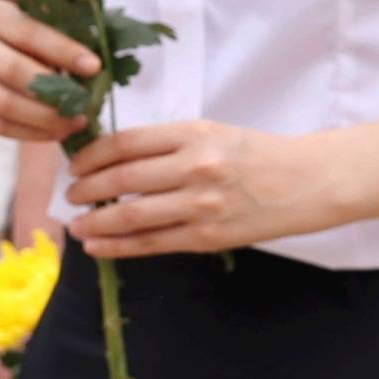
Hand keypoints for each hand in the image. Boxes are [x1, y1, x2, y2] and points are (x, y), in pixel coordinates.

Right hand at [0, 0, 99, 144]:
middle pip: (14, 72)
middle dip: (54, 93)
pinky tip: (52, 132)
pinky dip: (29, 133)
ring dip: (45, 119)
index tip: (94, 67)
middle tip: (84, 106)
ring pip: (5, 104)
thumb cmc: (14, 42)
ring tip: (73, 122)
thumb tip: (95, 63)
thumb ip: (59, 34)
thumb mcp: (33, 25)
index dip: (63, 51)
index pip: (29, 33)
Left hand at [52, 117, 345, 256]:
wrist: (310, 181)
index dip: (90, 156)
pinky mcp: (209, 236)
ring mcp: (202, 204)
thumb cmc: (257, 154)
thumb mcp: (212, 133)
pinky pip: (153, 243)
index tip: (75, 166)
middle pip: (121, 179)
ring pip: (131, 215)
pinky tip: (97, 246)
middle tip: (69, 196)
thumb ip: (167, 144)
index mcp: (193, 133)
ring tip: (77, 225)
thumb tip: (113, 160)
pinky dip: (117, 246)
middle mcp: (195, 166)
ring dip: (95, 222)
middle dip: (85, 190)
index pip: (124, 143)